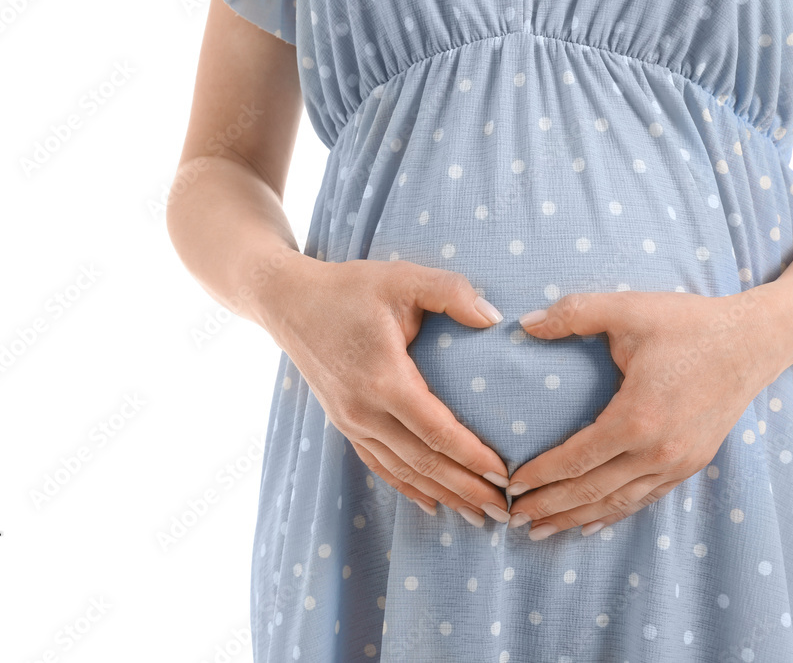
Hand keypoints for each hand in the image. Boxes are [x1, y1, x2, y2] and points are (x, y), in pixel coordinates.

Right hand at [258, 252, 511, 525]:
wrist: (287, 301)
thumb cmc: (349, 287)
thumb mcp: (403, 278)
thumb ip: (451, 293)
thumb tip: (495, 318)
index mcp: (384, 378)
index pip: (437, 431)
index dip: (472, 457)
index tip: (505, 475)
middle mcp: (364, 410)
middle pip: (423, 462)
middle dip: (465, 489)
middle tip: (503, 511)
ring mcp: (350, 421)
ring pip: (403, 470)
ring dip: (442, 495)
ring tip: (477, 515)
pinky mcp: (343, 423)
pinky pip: (379, 464)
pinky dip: (408, 487)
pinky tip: (432, 503)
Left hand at [502, 288, 785, 539]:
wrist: (755, 341)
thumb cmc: (690, 323)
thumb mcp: (629, 309)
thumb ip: (573, 313)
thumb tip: (524, 323)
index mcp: (637, 417)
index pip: (576, 458)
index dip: (540, 475)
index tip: (510, 484)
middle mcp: (658, 450)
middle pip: (592, 490)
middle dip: (550, 507)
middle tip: (514, 519)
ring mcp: (678, 462)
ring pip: (618, 502)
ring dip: (578, 518)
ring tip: (543, 530)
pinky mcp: (692, 463)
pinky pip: (646, 498)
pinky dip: (615, 513)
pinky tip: (592, 522)